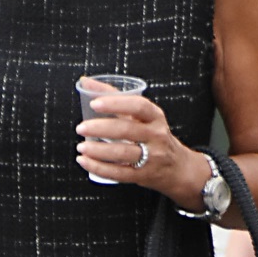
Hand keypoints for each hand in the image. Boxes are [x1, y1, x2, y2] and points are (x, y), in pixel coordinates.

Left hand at [75, 93, 204, 198]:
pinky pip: (119, 173)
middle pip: (127, 130)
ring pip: (122, 152)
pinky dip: (99, 168)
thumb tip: (85, 81)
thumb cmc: (152, 134)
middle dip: (100, 128)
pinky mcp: (143, 175)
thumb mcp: (140, 114)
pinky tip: (84, 161)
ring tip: (81, 146)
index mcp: (155, 117)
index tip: (94, 103)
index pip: (138, 106)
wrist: (176, 167)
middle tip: (80, 127)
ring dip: (98, 150)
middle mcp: (156, 136)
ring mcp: (151, 157)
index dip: (116, 103)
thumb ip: (114, 96)